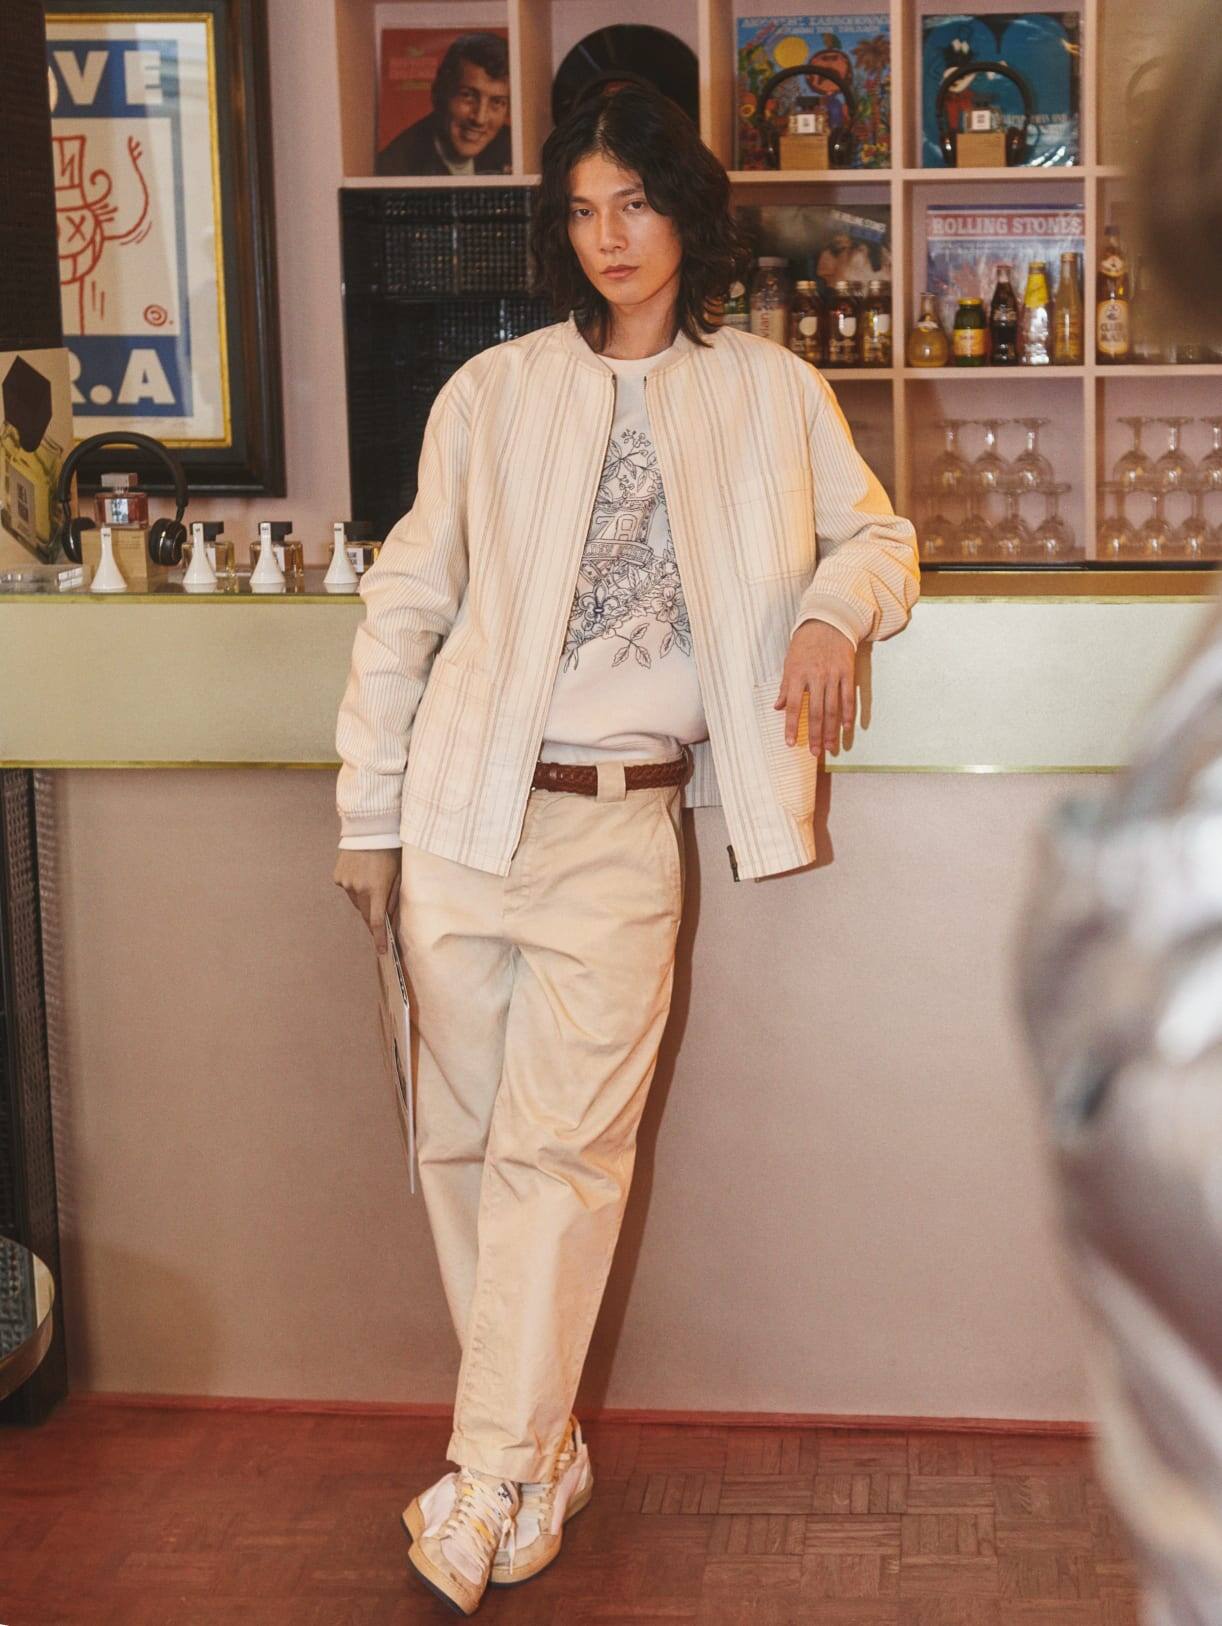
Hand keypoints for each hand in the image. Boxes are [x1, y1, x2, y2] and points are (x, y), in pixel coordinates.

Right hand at [333, 848, 401, 953]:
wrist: (368, 829)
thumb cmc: (390, 850)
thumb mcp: (399, 874)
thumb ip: (394, 897)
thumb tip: (390, 918)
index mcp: (376, 889)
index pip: (376, 921)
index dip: (379, 938)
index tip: (382, 951)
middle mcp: (358, 889)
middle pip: (365, 914)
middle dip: (373, 918)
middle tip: (380, 916)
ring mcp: (345, 883)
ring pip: (356, 902)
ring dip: (364, 899)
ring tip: (372, 881)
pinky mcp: (338, 877)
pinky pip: (348, 889)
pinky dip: (355, 887)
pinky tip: (361, 873)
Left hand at [774, 619, 855, 755]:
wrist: (828, 621)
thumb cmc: (805, 643)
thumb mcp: (789, 662)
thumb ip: (785, 686)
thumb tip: (778, 707)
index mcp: (798, 675)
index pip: (794, 706)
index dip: (792, 726)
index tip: (791, 743)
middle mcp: (816, 677)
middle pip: (816, 712)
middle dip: (816, 735)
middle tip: (816, 753)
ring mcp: (833, 675)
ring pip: (833, 709)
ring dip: (832, 731)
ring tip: (830, 747)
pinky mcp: (848, 672)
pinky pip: (848, 698)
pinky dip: (847, 714)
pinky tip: (846, 729)